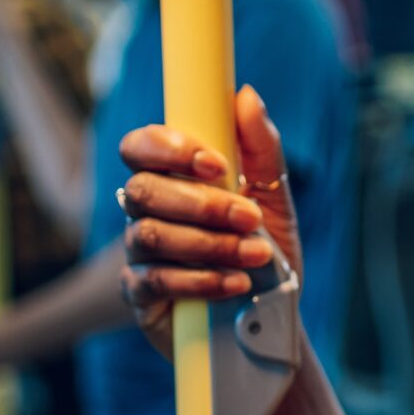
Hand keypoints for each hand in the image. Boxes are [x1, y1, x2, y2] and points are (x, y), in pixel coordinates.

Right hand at [116, 86, 301, 359]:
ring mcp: (140, 255)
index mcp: (172, 178)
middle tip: (249, 217)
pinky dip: (201, 279)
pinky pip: (153, 280)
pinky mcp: (141, 297)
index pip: (139, 146)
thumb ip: (260, 147)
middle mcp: (148, 212)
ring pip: (149, 234)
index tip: (216, 164)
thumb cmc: (268, 251)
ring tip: (253, 254)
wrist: (273, 318)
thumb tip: (246, 96)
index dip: (168, 148)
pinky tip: (236, 284)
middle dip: (202, 203)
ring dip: (208, 242)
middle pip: (141, 190)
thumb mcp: (274, 196)